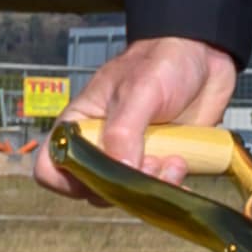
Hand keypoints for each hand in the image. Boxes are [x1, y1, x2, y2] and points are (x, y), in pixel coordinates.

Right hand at [50, 34, 238, 200]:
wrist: (201, 56)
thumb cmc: (160, 64)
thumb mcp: (139, 91)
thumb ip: (124, 131)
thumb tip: (121, 171)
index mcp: (78, 127)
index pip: (50, 167)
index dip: (65, 181)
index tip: (100, 176)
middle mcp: (99, 147)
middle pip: (91, 189)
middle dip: (121, 187)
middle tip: (151, 164)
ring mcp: (130, 157)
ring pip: (127, 194)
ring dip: (150, 188)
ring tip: (173, 162)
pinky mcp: (158, 162)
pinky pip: (156, 191)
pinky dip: (169, 189)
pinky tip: (183, 171)